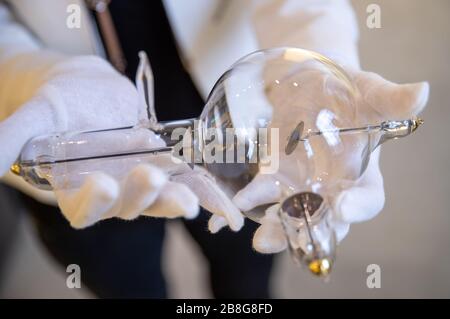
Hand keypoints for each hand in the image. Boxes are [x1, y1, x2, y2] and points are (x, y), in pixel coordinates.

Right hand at [0, 54, 198, 227]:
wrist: (85, 89)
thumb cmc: (55, 104)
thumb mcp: (32, 118)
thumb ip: (8, 140)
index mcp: (75, 190)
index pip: (83, 209)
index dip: (92, 202)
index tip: (101, 183)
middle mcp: (110, 192)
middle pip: (127, 207)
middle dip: (141, 196)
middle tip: (152, 179)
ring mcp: (137, 181)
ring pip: (157, 198)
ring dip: (173, 198)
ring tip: (190, 199)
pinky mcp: (159, 166)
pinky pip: (178, 179)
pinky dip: (194, 184)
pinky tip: (210, 187)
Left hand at [216, 66, 428, 252]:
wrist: (312, 83)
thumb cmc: (347, 89)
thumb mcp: (368, 90)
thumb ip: (391, 97)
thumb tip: (422, 92)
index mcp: (363, 171)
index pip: (368, 198)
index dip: (359, 206)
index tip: (345, 209)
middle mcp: (332, 187)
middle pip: (327, 221)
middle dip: (313, 233)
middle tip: (301, 242)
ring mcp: (301, 184)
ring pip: (292, 216)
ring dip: (278, 231)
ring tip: (264, 242)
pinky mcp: (274, 176)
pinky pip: (262, 195)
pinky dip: (249, 203)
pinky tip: (236, 206)